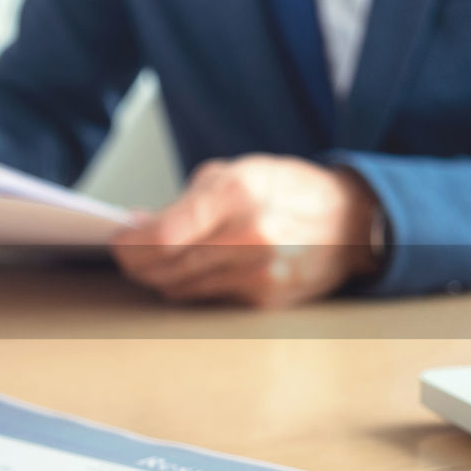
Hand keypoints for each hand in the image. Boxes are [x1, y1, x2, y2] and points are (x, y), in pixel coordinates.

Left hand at [110, 155, 380, 306]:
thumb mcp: (238, 171)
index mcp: (236, 193)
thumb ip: (184, 200)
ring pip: (179, 288)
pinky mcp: (264, 299)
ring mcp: (259, 272)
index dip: (130, 243)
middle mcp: (249, 235)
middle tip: (129, 251)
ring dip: (161, 275)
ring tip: (161, 258)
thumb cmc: (286, 190)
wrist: (351, 224)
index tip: (119, 239)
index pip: (161, 236)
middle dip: (137, 262)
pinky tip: (198, 268)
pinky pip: (205, 299)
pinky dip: (192, 286)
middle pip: (163, 267)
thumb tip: (136, 224)